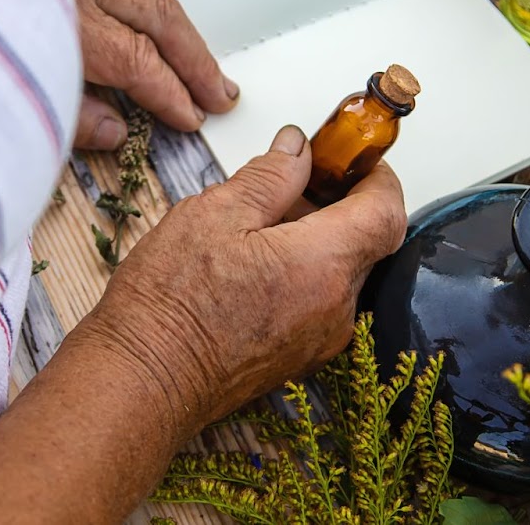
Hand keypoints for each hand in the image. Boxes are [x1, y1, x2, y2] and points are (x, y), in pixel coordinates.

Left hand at [66, 0, 236, 149]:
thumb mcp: (7, 105)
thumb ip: (70, 119)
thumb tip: (116, 131)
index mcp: (63, 23)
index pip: (139, 60)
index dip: (172, 93)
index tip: (192, 117)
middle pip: (157, 15)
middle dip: (195, 57)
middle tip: (219, 91)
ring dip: (175, 33)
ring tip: (197, 67)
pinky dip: (142, 16)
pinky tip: (151, 39)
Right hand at [75, 125, 406, 429]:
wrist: (143, 380)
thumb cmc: (171, 303)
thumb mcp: (215, 214)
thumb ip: (270, 176)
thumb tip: (297, 150)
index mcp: (324, 264)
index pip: (387, 210)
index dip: (376, 175)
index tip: (351, 156)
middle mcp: (334, 307)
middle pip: (365, 242)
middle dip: (338, 204)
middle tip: (293, 180)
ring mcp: (320, 339)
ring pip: (341, 273)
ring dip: (317, 241)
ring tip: (258, 224)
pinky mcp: (299, 358)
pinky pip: (319, 303)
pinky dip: (302, 274)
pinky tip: (252, 264)